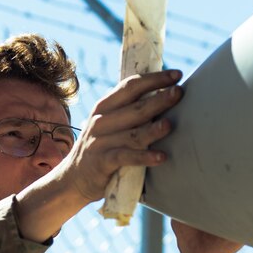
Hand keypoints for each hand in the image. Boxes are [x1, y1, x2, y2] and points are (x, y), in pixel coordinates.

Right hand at [14, 69, 181, 240]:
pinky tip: (161, 157)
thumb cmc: (102, 147)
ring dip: (152, 129)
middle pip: (135, 107)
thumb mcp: (109, 124)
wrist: (74, 178)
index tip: (177, 74)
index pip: (130, 86)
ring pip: (132, 133)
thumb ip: (129, 111)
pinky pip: (126, 158)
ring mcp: (100, 142)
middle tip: (179, 92)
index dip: (154, 79)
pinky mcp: (102, 163)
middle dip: (158, 99)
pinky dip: (144, 157)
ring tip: (169, 125)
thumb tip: (165, 93)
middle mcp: (101, 121)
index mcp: (105, 106)